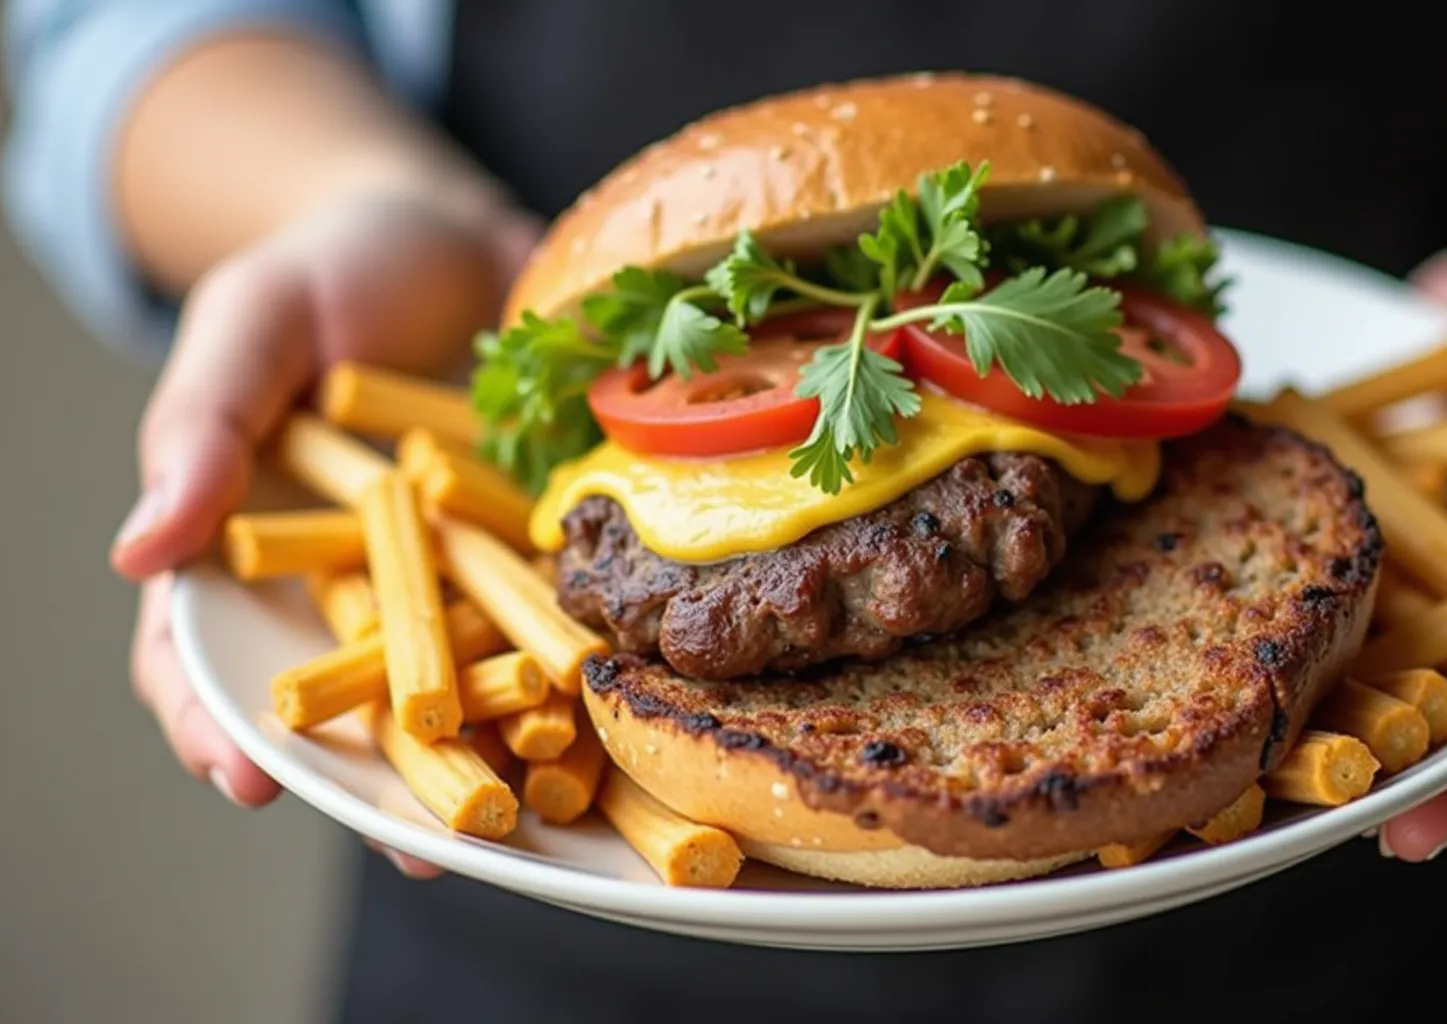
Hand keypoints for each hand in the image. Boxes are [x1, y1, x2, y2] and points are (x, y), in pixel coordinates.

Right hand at [110, 193, 539, 877]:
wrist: (458, 242)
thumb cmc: (330, 272)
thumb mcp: (255, 321)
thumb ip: (202, 425)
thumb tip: (138, 553)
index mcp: (254, 556)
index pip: (208, 663)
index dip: (217, 728)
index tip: (244, 776)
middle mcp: (355, 592)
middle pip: (347, 710)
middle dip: (379, 787)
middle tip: (414, 845)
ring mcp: (454, 586)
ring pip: (458, 698)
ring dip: (488, 763)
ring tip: (519, 824)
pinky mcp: (538, 564)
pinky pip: (552, 635)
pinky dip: (574, 685)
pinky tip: (604, 728)